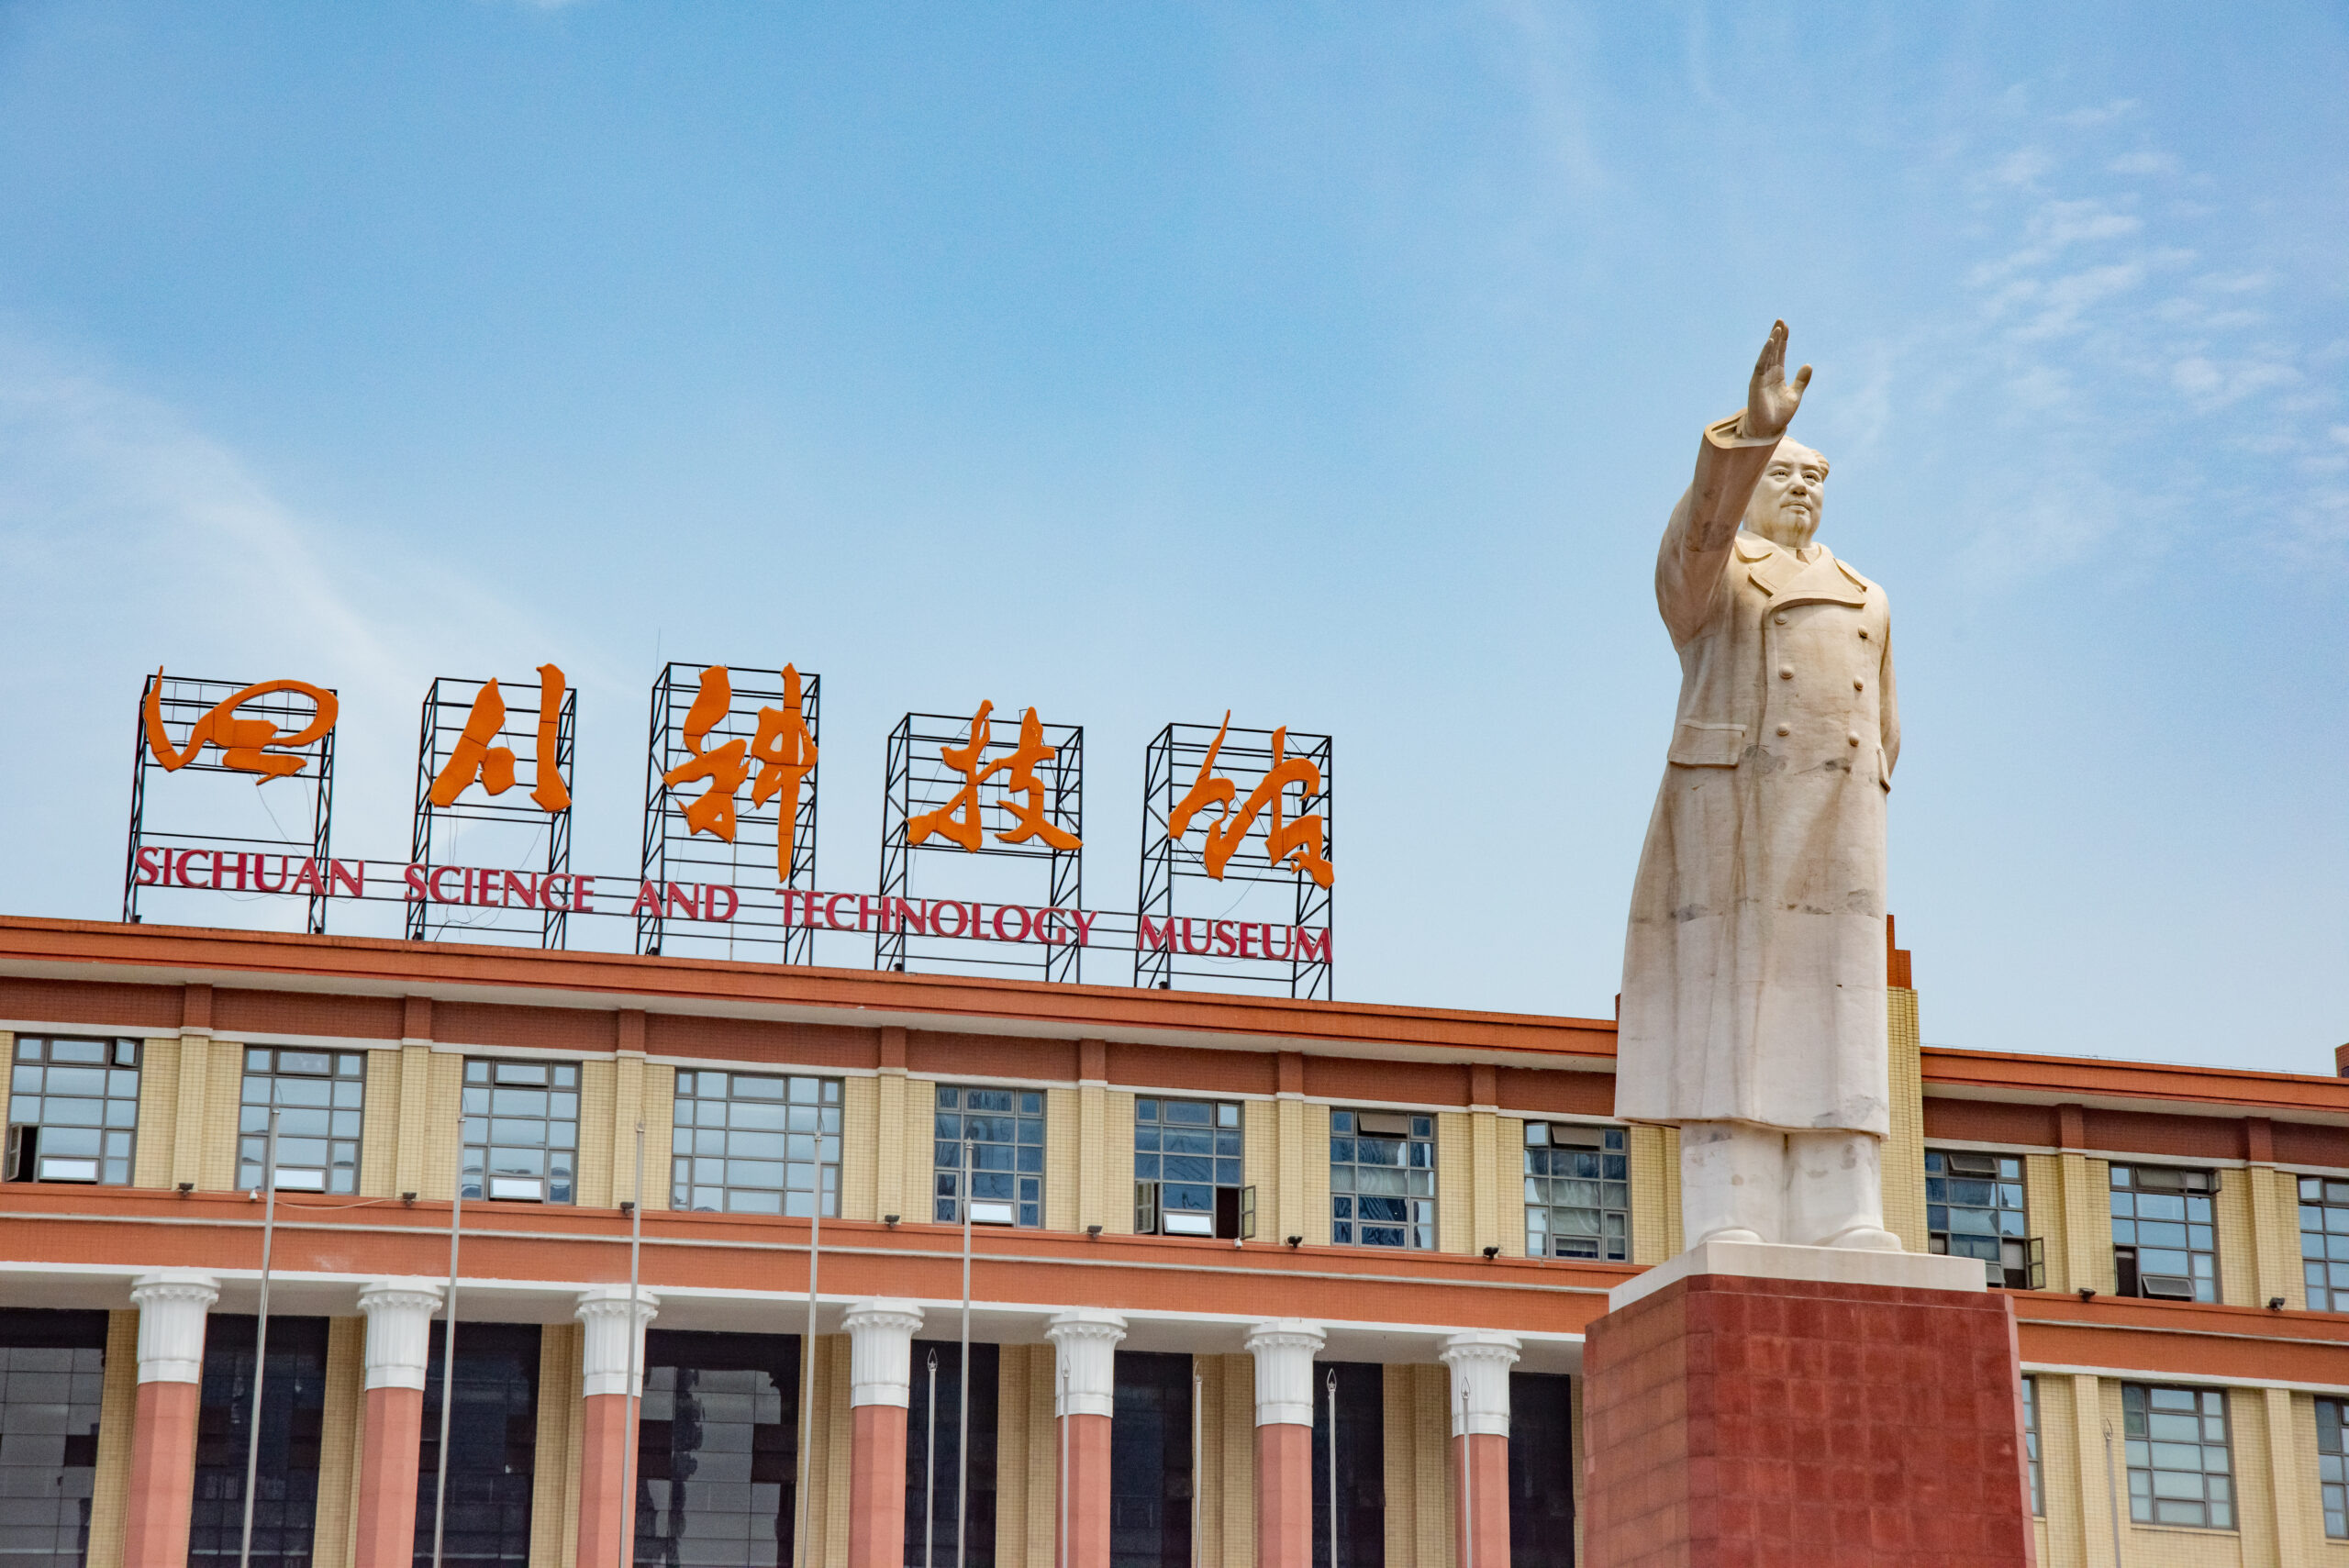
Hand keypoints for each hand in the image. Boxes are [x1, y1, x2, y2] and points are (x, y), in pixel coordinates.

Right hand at [1741, 319, 1810, 440]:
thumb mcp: (1795, 395)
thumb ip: (1801, 380)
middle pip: (1773, 350)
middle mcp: (1768, 374)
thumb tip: (1808, 364)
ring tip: (1777, 327)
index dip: (1784, 340)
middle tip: (1780, 319)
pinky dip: (1766, 353)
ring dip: (1772, 341)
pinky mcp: (1756, 383)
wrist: (1769, 430)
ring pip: (1767, 355)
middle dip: (1777, 335)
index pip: (1780, 353)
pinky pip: (1761, 364)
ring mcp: (1761, 377)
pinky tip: (1771, 342)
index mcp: (1778, 375)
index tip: (1786, 326)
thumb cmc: (1780, 415)